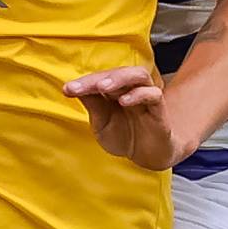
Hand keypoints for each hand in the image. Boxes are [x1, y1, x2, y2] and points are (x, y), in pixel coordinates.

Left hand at [64, 65, 188, 171]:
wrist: (148, 155)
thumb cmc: (125, 136)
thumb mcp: (102, 124)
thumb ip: (93, 106)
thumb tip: (72, 89)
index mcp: (114, 91)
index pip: (99, 79)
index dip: (83, 83)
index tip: (67, 89)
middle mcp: (130, 88)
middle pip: (116, 73)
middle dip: (96, 78)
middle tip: (80, 87)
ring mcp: (146, 96)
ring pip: (138, 75)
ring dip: (119, 78)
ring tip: (102, 87)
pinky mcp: (159, 108)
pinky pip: (153, 94)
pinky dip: (139, 94)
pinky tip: (124, 101)